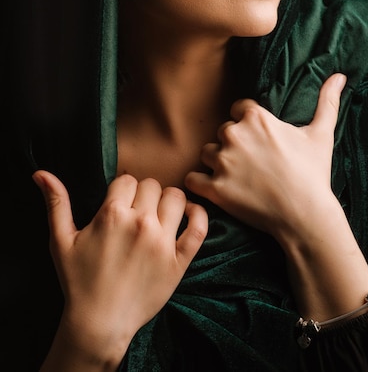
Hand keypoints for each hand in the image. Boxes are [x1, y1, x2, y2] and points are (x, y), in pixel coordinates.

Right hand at [33, 172, 207, 362]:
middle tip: (136, 211)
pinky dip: (198, 214)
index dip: (122, 189)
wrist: (99, 323)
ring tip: (159, 214)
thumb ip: (56, 203)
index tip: (120, 203)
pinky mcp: (180, 260)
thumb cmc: (78, 281)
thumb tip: (41, 173)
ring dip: (168, 200)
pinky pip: (199, 226)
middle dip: (143, 194)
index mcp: (112, 214)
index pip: (127, 179)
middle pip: (152, 185)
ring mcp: (163, 241)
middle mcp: (140, 223)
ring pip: (176, 197)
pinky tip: (188, 214)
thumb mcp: (61, 240)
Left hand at [185, 73, 345, 242]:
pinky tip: (215, 188)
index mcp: (256, 118)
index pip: (237, 109)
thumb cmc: (313, 173)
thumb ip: (327, 102)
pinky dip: (200, 184)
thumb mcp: (321, 134)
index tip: (257, 139)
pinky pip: (192, 178)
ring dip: (216, 162)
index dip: (245, 123)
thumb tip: (340, 76)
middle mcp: (235, 135)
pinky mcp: (214, 188)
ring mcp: (223, 162)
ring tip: (236, 177)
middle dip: (233, 145)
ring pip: (206, 153)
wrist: (305, 215)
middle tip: (251, 163)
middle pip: (222, 132)